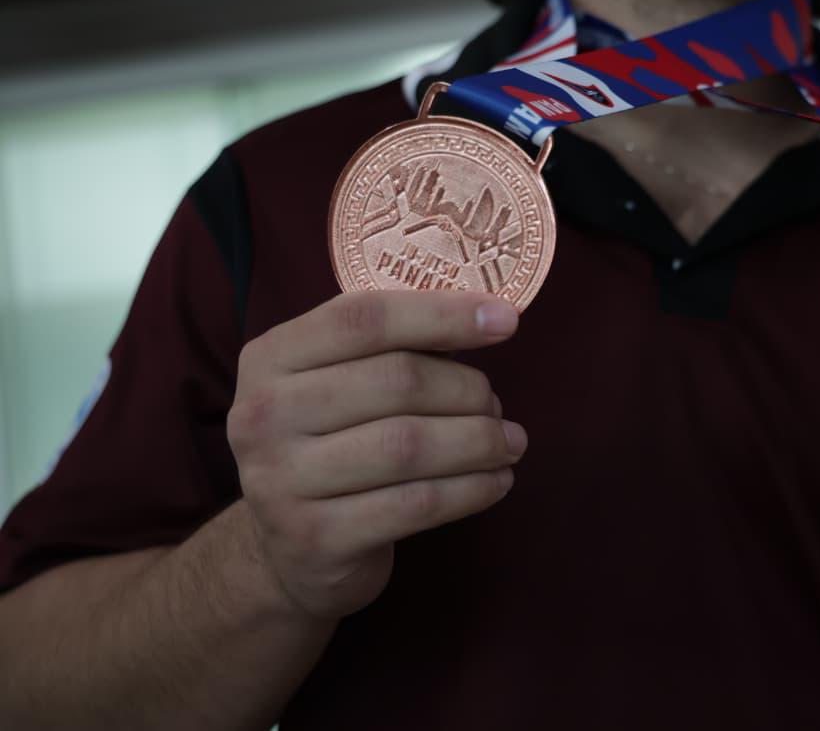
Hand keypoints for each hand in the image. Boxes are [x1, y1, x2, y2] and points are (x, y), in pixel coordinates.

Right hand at [227, 290, 524, 619]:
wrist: (287, 552)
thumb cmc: (333, 447)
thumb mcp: (341, 385)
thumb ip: (396, 348)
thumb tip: (490, 318)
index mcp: (270, 358)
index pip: (364, 318)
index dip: (442, 314)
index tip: (507, 321)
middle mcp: (263, 415)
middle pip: (396, 380)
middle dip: (467, 390)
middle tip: (499, 406)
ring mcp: (281, 481)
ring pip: (410, 445)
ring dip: (479, 441)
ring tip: (510, 443)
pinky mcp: (315, 539)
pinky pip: (416, 504)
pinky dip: (472, 489)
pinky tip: (497, 481)